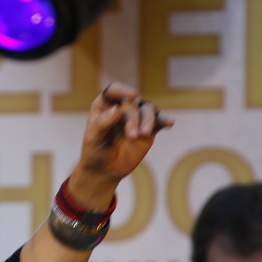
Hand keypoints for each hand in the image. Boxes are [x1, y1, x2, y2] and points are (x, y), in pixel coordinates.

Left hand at [71, 81, 171, 201]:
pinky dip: (164, 121)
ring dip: (148, 120)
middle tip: (132, 135)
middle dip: (133, 119)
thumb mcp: (92, 139)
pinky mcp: (148, 130)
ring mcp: (136, 118)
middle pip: (131, 104)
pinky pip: (158, 122)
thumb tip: (117, 109)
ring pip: (147, 110)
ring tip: (144, 134)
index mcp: (104, 106)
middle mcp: (121, 108)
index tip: (132, 96)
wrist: (105, 170)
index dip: (122, 90)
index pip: (113, 91)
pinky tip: (169, 123)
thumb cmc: (94, 152)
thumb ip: (102, 124)